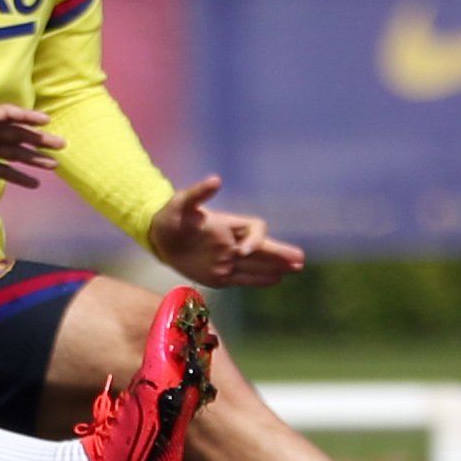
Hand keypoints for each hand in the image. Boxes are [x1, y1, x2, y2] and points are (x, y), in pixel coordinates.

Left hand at [0, 105, 61, 187]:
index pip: (6, 115)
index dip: (26, 117)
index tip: (45, 121)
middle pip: (17, 134)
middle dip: (39, 139)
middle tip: (61, 145)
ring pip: (14, 153)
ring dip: (34, 158)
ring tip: (55, 165)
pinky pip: (3, 171)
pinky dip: (19, 177)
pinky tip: (35, 183)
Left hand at [151, 175, 305, 286]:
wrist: (160, 237)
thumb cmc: (171, 216)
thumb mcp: (182, 202)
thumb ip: (199, 193)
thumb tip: (216, 180)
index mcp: (229, 225)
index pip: (255, 229)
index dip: (255, 239)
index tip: (242, 251)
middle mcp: (233, 242)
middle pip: (264, 248)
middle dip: (280, 253)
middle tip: (300, 259)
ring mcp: (228, 259)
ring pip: (258, 264)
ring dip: (276, 266)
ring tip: (296, 268)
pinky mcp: (220, 276)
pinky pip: (244, 278)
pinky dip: (260, 279)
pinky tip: (276, 280)